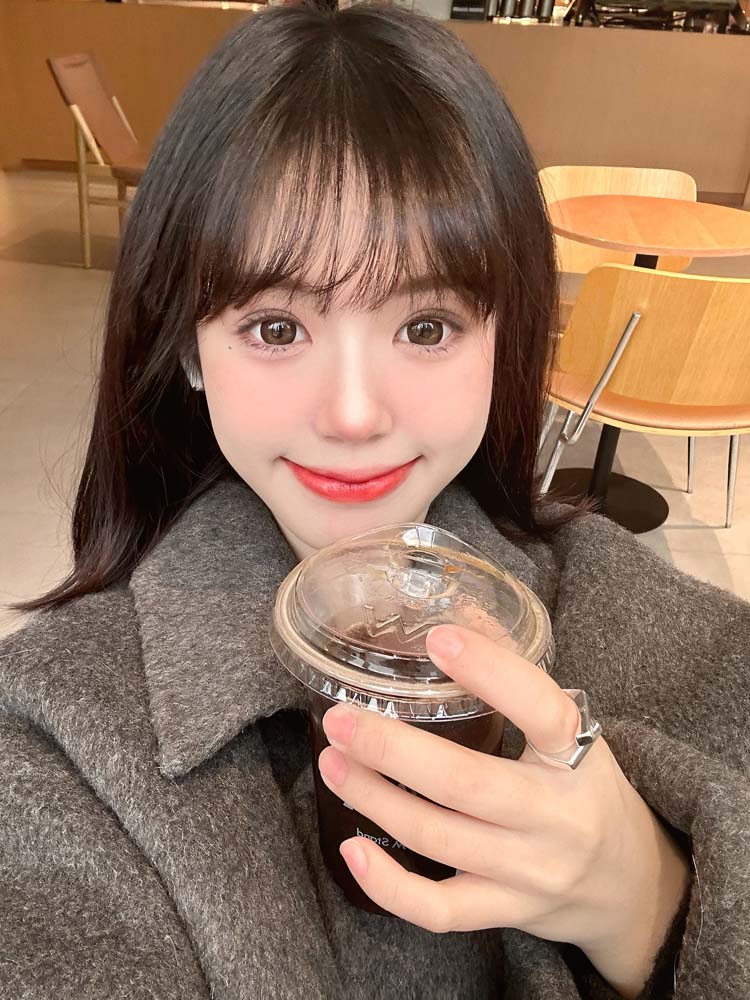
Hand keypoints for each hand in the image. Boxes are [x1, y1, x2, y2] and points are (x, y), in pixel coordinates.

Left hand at [317, 624, 690, 998]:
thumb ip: (515, 672)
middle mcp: (557, 818)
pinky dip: (389, 886)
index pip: (543, 710)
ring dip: (375, 798)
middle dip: (392, 749)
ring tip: (332, 762)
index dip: (492, 671)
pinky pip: (439, 912)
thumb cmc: (583, 789)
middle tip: (340, 720)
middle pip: (467, 785)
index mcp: (577, 757)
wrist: (627, 885)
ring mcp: (529, 873)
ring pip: (439, 840)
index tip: (438, 638)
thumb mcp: (569, 729)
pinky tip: (351, 848)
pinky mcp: (505, 912)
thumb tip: (460, 605)